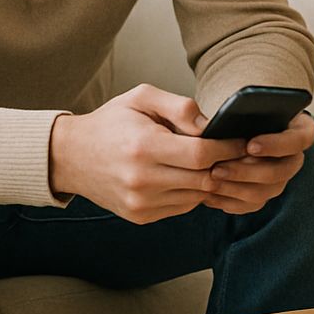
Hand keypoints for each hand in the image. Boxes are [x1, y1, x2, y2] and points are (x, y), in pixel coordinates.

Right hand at [48, 83, 246, 223]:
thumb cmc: (111, 122)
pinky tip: (191, 175)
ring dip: (211, 180)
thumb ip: (179, 106)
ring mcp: (140, 202)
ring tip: (217, 163)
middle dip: (226, 166)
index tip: (242, 140)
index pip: (201, 154)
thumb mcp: (141, 97)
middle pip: (204, 179)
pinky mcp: (140, 216)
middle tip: (240, 153)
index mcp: (143, 146)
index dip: (228, 148)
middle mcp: (141, 180)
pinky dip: (193, 192)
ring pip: (197, 196)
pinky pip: (182, 206)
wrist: (71, 156)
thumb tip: (209, 126)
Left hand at [204, 110, 313, 214]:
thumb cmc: (238, 109)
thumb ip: (235, 108)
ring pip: (265, 192)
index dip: (276, 145)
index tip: (250, 144)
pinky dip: (230, 201)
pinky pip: (251, 205)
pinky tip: (209, 194)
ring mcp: (280, 178)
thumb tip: (210, 127)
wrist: (235, 125)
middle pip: (281, 172)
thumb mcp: (238, 101)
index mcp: (299, 130)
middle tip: (218, 168)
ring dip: (236, 188)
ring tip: (210, 180)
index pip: (299, 140)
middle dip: (248, 171)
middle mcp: (293, 157)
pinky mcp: (264, 193)